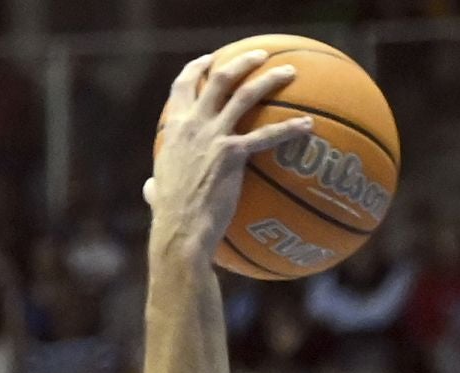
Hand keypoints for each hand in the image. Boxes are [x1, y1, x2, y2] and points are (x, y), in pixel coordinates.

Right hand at [147, 51, 312, 265]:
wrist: (180, 230)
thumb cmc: (169, 218)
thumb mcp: (156, 192)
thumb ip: (155, 184)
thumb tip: (151, 190)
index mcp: (175, 128)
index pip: (184, 85)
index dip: (198, 68)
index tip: (210, 59)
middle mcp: (194, 124)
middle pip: (220, 78)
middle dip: (241, 61)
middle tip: (260, 55)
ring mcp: (214, 136)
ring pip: (245, 94)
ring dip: (269, 79)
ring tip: (289, 72)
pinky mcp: (232, 154)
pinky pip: (267, 136)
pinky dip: (289, 128)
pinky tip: (308, 126)